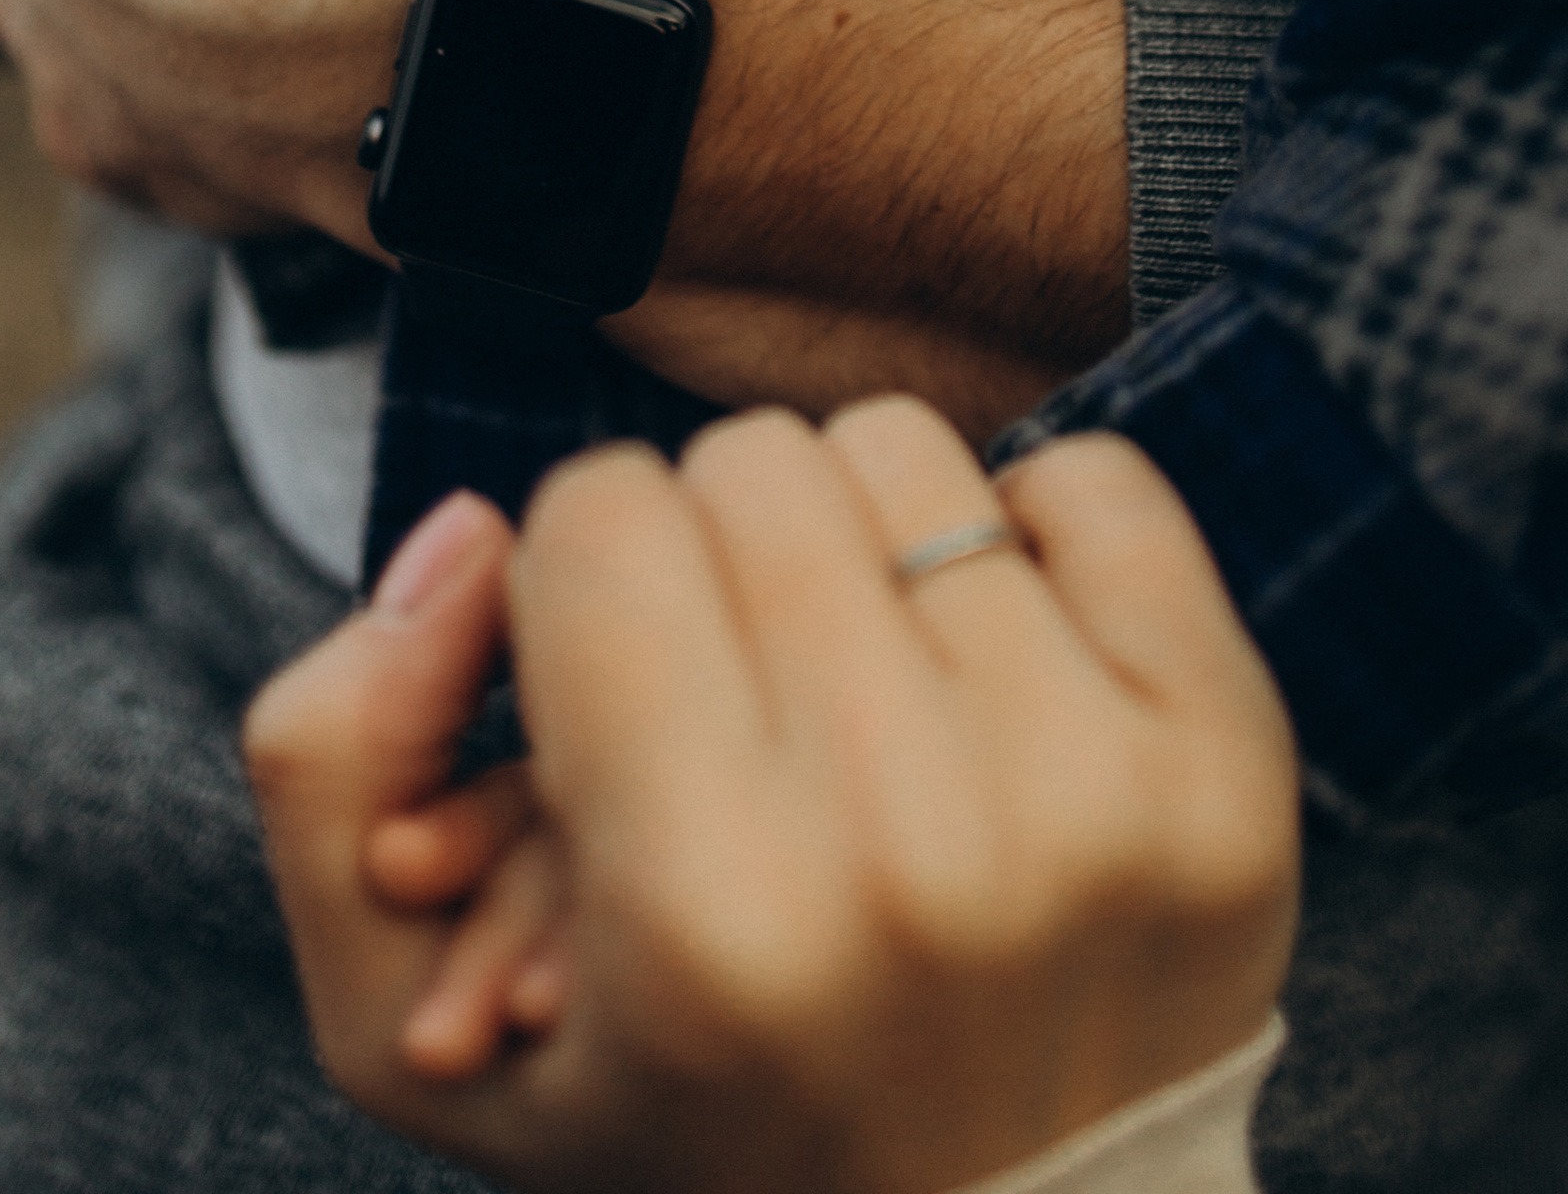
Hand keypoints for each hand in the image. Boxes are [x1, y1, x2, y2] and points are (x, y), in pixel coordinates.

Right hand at [245, 399, 1297, 1193]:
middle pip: (751, 462)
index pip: (598, 519)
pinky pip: (1098, 476)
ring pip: (909, 451)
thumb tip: (470, 533)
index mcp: (702, 916)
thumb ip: (337, 758)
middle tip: (736, 707)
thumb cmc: (689, 1115)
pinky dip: (1032, 540)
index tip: (611, 706)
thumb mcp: (411, 1026)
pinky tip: (995, 681)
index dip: (579, 596)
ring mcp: (1095, 803)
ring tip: (859, 700)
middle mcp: (910, 853)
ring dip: (860, 544)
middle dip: (711, 561)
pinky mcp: (1230, 764)